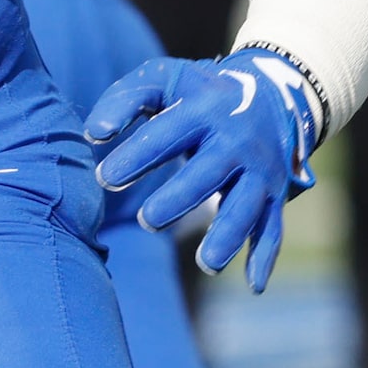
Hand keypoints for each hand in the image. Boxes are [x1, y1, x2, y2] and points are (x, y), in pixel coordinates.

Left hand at [87, 52, 320, 293]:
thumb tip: (93, 133)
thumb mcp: (161, 80)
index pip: (166, 134)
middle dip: (178, 199)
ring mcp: (260, 170)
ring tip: (205, 264)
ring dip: (228, 236)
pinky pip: (273, 228)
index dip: (135, 157)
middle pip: (208, 174)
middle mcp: (237, 141)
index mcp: (204, 109)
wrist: (269, 95)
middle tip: (145, 220)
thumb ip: (123, 101)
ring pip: (246, 206)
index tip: (103, 179)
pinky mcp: (274, 195)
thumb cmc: (195, 93)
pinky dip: (265, 257)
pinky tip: (253, 286)